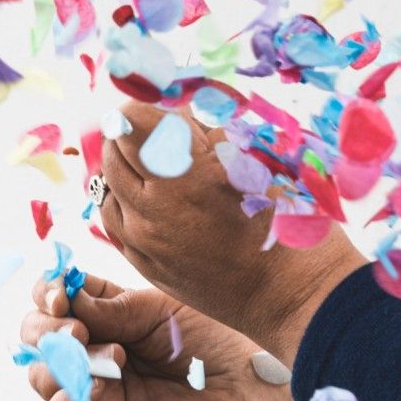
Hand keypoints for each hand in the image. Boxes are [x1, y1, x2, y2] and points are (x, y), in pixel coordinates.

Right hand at [19, 271, 298, 400]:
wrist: (245, 389)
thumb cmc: (210, 340)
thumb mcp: (157, 310)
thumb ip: (110, 306)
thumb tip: (66, 302)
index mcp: (103, 314)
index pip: (51, 299)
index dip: (46, 292)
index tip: (61, 294)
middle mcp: (91, 350)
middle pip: (34, 336)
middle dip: (46, 327)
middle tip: (79, 329)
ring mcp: (93, 391)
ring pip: (40, 375)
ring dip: (63, 361)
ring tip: (114, 358)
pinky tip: (93, 389)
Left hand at [98, 101, 365, 365]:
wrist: (294, 294)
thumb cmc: (288, 221)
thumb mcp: (255, 158)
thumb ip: (207, 130)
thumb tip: (174, 113)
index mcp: (182, 175)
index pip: (132, 119)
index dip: (143, 106)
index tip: (155, 106)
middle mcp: (153, 210)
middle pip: (114, 149)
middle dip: (131, 132)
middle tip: (154, 129)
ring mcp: (145, 242)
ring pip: (105, 186)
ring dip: (122, 167)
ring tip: (150, 163)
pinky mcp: (146, 266)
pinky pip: (112, 222)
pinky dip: (121, 201)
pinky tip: (145, 195)